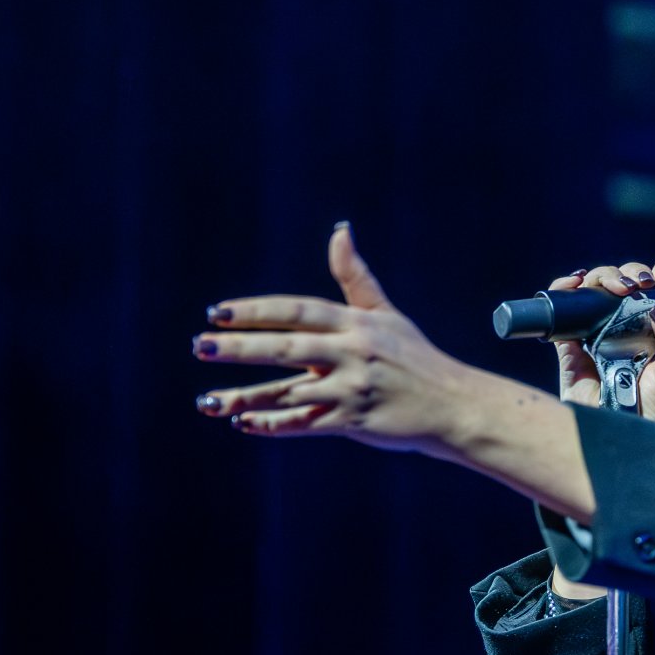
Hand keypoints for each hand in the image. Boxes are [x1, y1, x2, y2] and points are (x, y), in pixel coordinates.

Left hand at [192, 223, 489, 452]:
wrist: (454, 406)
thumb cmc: (416, 359)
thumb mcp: (386, 314)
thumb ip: (355, 277)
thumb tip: (339, 230)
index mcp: (356, 323)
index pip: (297, 310)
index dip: (255, 310)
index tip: (217, 311)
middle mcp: (353, 353)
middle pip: (287, 346)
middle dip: (241, 346)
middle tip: (200, 346)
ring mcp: (353, 388)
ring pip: (289, 391)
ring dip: (246, 395)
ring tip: (207, 400)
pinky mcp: (355, 421)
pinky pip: (306, 423)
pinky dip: (275, 424)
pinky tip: (244, 423)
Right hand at [548, 258, 654, 422]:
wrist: (622, 434)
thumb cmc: (650, 408)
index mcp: (650, 328)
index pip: (654, 289)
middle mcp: (622, 326)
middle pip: (621, 283)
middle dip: (630, 273)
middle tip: (638, 285)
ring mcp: (595, 333)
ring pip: (593, 289)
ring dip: (602, 276)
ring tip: (614, 286)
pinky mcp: (570, 345)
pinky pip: (563, 310)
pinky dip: (564, 289)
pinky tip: (575, 283)